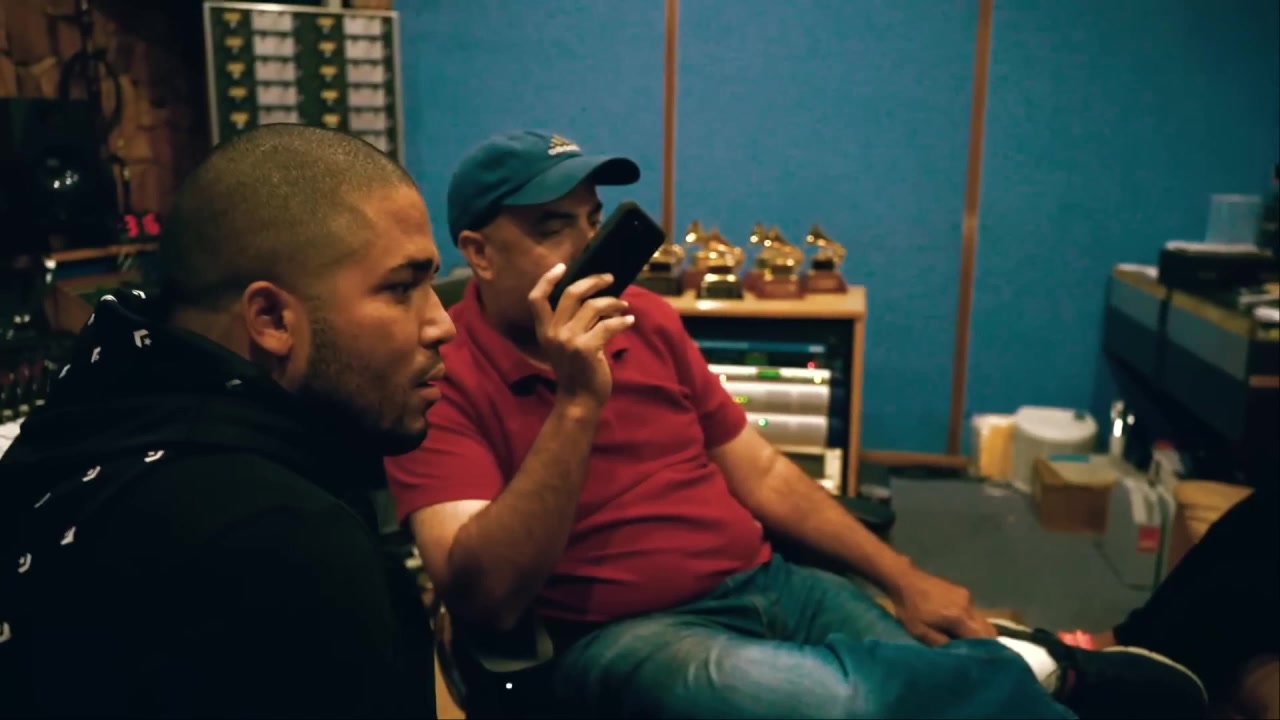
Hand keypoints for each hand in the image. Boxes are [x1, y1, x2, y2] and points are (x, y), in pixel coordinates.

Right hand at [527, 263, 634, 407]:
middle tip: (610, 278)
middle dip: (593, 281)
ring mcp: (569, 340)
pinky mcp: (586, 349)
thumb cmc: (576, 371)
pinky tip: (629, 320)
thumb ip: (569, 323)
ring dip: (613, 302)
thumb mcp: (563, 345)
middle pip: (571, 293)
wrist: (579, 400)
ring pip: (593, 306)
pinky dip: (622, 320)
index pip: (536, 298)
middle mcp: (553, 332)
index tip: (562, 266)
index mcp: (544, 330)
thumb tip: (592, 296)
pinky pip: (608, 325)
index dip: (547, 279)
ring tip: (623, 306)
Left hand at [887, 567, 995, 645]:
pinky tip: (952, 622)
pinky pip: (972, 611)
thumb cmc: (909, 609)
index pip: (983, 638)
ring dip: (974, 631)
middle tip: (972, 652)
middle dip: (984, 642)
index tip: (979, 660)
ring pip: (980, 620)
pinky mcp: (962, 591)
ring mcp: (967, 596)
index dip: (983, 651)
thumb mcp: (920, 632)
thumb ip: (943, 644)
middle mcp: (968, 606)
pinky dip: (968, 620)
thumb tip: (961, 655)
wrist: (904, 579)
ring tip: (959, 637)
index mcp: (959, 617)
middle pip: (987, 629)